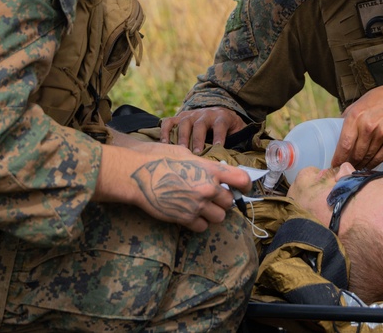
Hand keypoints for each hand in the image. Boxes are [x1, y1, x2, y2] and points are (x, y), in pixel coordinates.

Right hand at [94, 142, 250, 231]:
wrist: (137, 175)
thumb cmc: (158, 159)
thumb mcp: (185, 154)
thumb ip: (204, 165)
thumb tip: (215, 172)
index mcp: (210, 170)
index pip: (242, 180)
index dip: (245, 185)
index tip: (242, 188)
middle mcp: (208, 188)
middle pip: (230, 202)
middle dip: (223, 200)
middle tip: (211, 196)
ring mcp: (197, 205)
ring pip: (219, 217)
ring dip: (213, 213)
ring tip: (201, 206)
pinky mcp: (184, 218)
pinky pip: (202, 227)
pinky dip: (198, 223)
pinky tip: (190, 213)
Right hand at [160, 107, 246, 152]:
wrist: (218, 110)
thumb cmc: (228, 127)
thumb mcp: (237, 130)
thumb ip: (239, 141)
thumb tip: (240, 159)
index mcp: (221, 117)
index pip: (220, 124)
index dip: (219, 135)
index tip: (218, 147)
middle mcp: (205, 114)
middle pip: (200, 124)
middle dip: (198, 139)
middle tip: (196, 154)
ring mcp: (191, 114)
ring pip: (184, 123)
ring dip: (182, 137)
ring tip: (181, 151)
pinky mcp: (179, 117)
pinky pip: (169, 121)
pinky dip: (165, 130)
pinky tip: (163, 143)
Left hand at [331, 81, 382, 168]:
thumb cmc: (377, 101)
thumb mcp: (357, 105)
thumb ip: (346, 119)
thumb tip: (332, 134)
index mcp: (356, 116)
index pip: (345, 144)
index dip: (339, 158)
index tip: (334, 165)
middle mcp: (369, 125)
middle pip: (356, 154)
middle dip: (349, 163)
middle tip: (345, 167)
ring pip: (368, 158)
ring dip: (360, 165)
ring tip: (355, 167)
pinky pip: (381, 158)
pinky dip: (373, 164)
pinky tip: (368, 165)